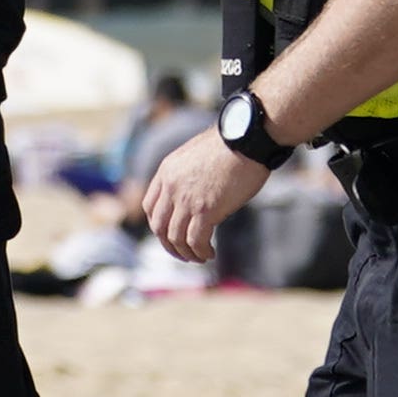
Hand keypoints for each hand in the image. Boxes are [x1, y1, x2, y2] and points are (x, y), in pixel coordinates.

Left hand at [125, 127, 266, 269]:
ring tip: (200, 257)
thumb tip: (194, 191)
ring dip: (186, 253)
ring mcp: (187, 199)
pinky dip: (201, 252)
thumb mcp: (197, 156)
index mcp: (167, 171)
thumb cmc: (231, 145)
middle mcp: (171, 186)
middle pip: (159, 226)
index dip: (159, 225)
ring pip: (176, 237)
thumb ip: (188, 175)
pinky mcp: (206, 210)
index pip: (150, 206)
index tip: (171, 234)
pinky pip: (195, 240)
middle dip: (169, 245)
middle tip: (183, 253)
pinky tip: (209, 253)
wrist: (247, 139)